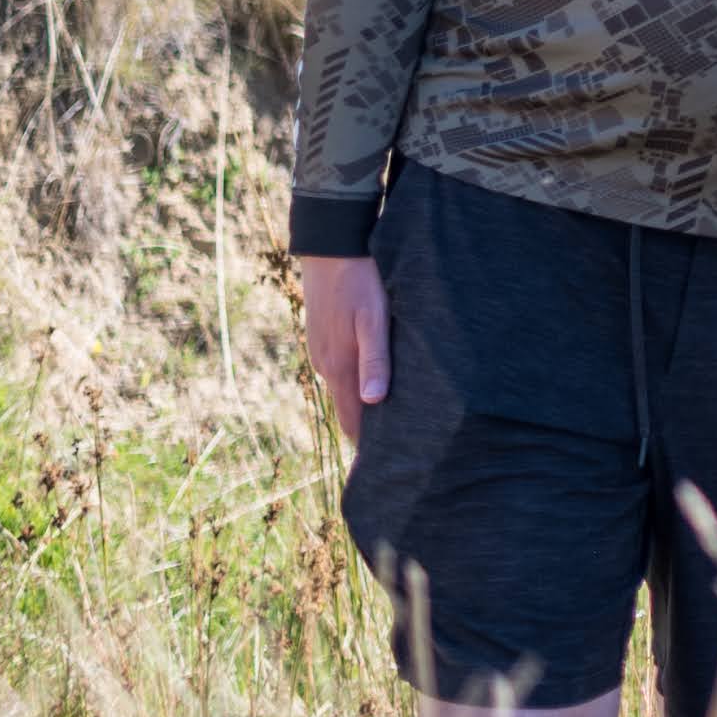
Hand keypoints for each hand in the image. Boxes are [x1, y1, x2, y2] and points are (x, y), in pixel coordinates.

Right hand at [298, 253, 389, 445]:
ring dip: (363, 408)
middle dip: (367, 433)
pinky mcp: (325, 338)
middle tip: (393, 455)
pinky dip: (357, 385)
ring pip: (346, 390)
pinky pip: (343, 370)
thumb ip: (375, 359)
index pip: (352, 422)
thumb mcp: (374, 318)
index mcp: (339, 367)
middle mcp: (326, 366)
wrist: (331, 246)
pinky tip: (375, 384)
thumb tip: (373, 402)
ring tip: (390, 425)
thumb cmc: (360, 280)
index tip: (383, 470)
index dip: (366, 448)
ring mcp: (323, 351)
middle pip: (348, 411)